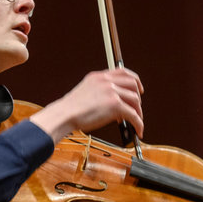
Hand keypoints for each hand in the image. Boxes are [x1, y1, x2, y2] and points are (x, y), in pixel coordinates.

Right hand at [29, 68, 143, 142]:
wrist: (64, 115)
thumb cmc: (71, 109)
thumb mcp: (85, 91)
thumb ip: (100, 91)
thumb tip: (114, 102)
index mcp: (99, 76)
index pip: (123, 72)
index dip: (134, 80)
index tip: (138, 89)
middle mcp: (106, 81)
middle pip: (133, 84)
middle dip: (138, 96)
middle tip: (137, 107)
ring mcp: (111, 92)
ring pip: (135, 99)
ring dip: (138, 112)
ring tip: (136, 121)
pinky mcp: (115, 105)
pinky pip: (133, 114)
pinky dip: (139, 123)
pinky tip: (138, 129)